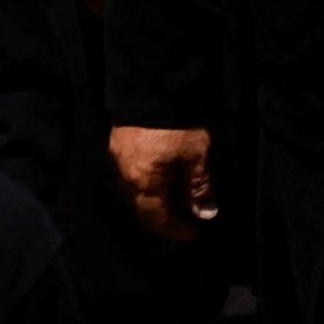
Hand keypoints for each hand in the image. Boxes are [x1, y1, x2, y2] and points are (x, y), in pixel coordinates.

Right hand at [109, 123, 215, 241]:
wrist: (151, 89)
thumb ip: (199, 187)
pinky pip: (131, 177)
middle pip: (142, 209)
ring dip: (155, 202)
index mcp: (142, 184)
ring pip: (135, 194)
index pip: (156, 219)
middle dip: (164, 219)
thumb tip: (205, 214)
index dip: (175, 229)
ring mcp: (118, 162)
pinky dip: (148, 185)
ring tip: (178, 201)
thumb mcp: (196, 156)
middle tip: (186, 221)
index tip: (194, 234)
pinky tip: (163, 179)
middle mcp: (124, 178)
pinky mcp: (118, 147)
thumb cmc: (177, 126)